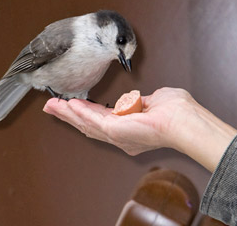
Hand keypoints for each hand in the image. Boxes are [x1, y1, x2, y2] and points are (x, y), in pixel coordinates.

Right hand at [43, 87, 236, 171]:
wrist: (185, 121)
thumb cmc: (177, 112)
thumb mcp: (154, 101)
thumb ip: (137, 102)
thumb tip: (132, 100)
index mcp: (128, 129)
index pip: (99, 119)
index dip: (83, 111)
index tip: (70, 104)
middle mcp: (120, 136)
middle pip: (87, 124)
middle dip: (67, 115)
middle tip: (51, 106)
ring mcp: (117, 136)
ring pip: (86, 124)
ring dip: (68, 114)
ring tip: (52, 105)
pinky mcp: (116, 132)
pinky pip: (93, 121)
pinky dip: (80, 112)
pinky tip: (69, 105)